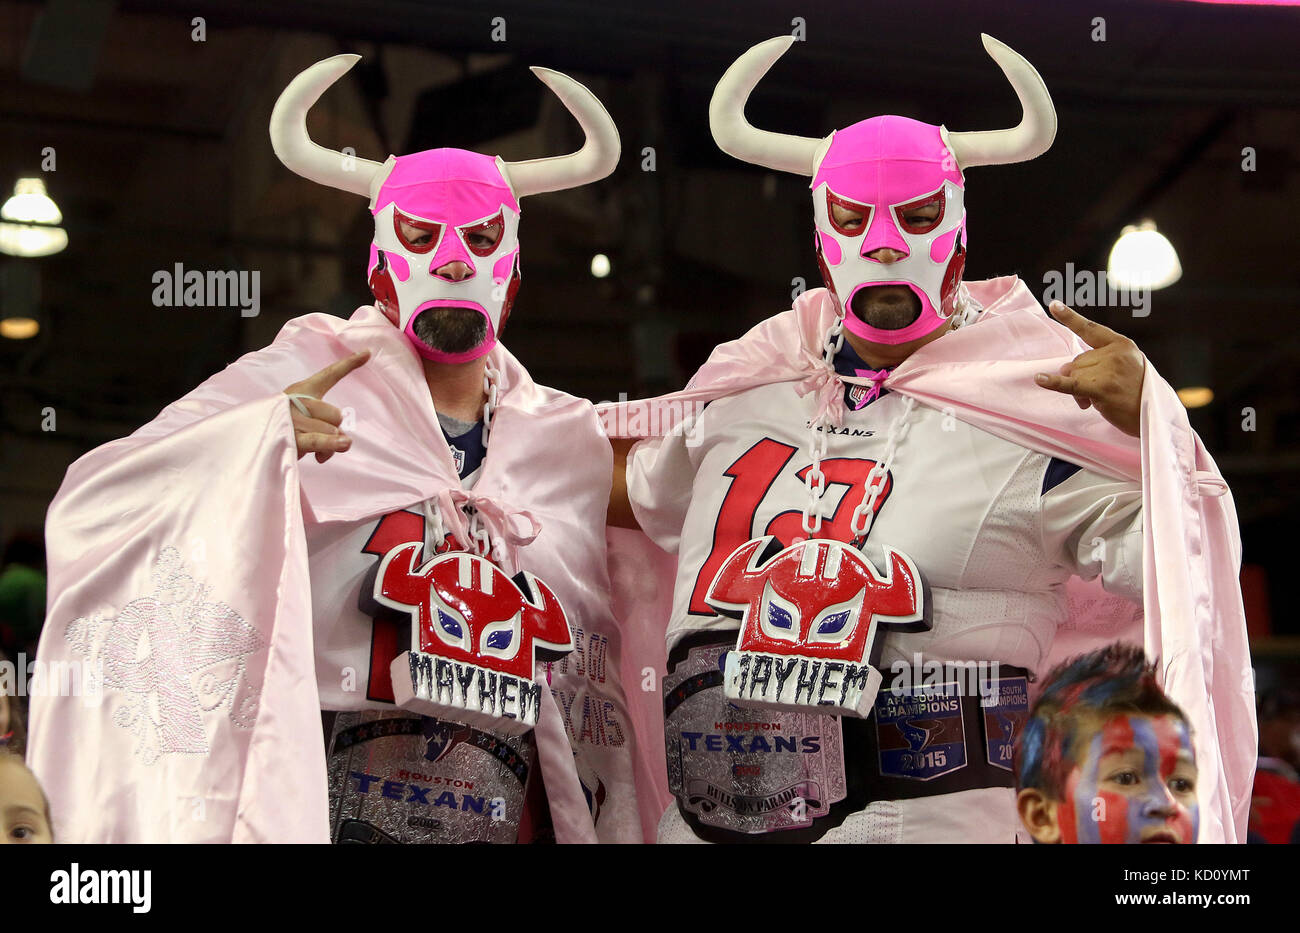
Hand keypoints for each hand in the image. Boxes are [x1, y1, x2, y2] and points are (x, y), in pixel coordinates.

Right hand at [283, 350, 370, 461]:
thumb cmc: (285, 430)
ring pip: (332, 430)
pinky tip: (324, 457)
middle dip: (333, 429)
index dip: (349, 364)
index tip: (368, 353)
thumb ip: (328, 427)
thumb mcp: (306, 422)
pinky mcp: (290, 437)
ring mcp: (292, 419)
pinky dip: (331, 447)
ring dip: (329, 444)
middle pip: (337, 414)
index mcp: (302, 390)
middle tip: (315, 435)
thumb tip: (344, 443)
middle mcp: (296, 400)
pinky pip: (320, 441)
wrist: (251, 441)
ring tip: (316, 449)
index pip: (329, 375)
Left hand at [1034, 301, 1145, 436]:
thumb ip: (1097, 362)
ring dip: (1078, 390)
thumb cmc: (1135, 394)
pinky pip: (1070, 384)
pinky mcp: (1102, 388)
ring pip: (1074, 375)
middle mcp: (1115, 353)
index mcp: (1121, 344)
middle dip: (1080, 377)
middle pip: (1077, 360)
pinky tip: (1040, 379)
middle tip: (1097, 392)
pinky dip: (1054, 383)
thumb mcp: (1122, 368)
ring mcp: (1109, 369)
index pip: (1090, 329)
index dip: (1070, 318)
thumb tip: (1065, 369)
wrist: (1152, 417)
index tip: (1054, 305)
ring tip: (1096, 400)